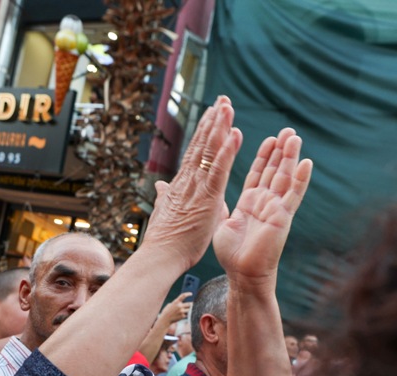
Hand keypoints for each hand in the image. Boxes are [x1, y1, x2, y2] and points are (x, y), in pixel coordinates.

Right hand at [142, 96, 241, 271]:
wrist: (161, 255)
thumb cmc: (166, 240)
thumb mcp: (166, 212)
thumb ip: (166, 196)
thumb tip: (162, 187)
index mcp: (183, 184)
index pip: (195, 152)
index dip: (205, 132)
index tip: (212, 113)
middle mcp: (189, 180)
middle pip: (202, 144)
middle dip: (213, 121)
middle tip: (223, 99)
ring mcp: (198, 187)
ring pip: (210, 151)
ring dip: (220, 127)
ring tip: (228, 106)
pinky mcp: (208, 197)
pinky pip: (219, 170)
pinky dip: (227, 152)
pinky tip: (235, 135)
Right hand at [158, 292, 191, 326]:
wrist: (165, 319)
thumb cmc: (167, 311)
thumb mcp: (170, 304)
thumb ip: (176, 303)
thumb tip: (182, 302)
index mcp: (176, 301)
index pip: (183, 295)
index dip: (188, 294)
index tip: (191, 294)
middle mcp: (179, 306)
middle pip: (190, 304)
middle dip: (192, 304)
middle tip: (192, 304)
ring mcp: (181, 311)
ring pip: (190, 309)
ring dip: (190, 309)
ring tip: (190, 310)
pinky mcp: (182, 316)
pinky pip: (187, 314)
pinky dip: (187, 314)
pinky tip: (185, 314)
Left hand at [213, 128, 312, 284]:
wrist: (242, 274)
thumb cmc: (232, 254)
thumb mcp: (223, 224)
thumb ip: (224, 209)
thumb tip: (215, 200)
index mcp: (250, 203)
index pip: (259, 174)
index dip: (264, 157)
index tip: (269, 139)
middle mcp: (265, 203)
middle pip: (274, 171)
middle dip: (280, 151)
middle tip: (287, 130)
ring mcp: (276, 209)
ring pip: (285, 178)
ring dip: (290, 157)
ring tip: (295, 137)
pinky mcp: (283, 217)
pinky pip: (293, 195)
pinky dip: (300, 179)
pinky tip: (307, 163)